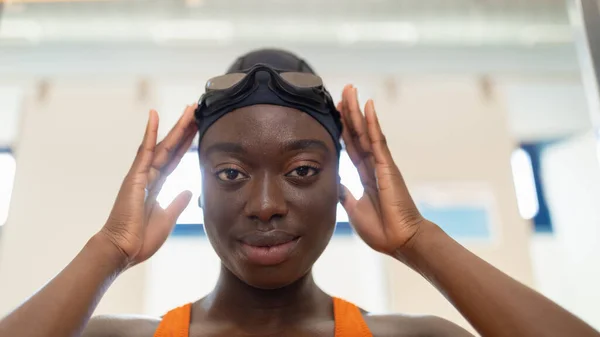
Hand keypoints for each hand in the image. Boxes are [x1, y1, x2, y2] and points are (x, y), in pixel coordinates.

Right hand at [99, 105, 196, 267]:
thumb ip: (178, 203)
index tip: (198, 128)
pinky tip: (155, 115)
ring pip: (163, 145)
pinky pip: (145, 151)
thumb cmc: (140, 239)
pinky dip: (150, 133)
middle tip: (196, 110)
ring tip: (190, 110)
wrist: (122, 251)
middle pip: (172, 147)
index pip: (176, 159)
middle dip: (185, 129)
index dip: (187, 143)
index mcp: (157, 186)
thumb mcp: (167, 219)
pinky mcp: (135, 177)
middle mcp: (150, 176)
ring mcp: (142, 175)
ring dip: (176, 127)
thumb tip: (189, 190)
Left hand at [338, 85, 427, 254]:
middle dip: (348, 111)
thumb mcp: (352, 208)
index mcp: (364, 175)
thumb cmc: (380, 228)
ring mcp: (381, 163)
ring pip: (365, 130)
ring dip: (356, 109)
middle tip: (343, 89)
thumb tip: (332, 180)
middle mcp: (372, 164)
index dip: (342, 127)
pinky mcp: (387, 166)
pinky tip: (367, 105)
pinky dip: (372, 121)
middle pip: (357, 132)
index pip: (350, 145)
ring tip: (350, 89)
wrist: (400, 241)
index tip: (334, 110)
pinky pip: (377, 140)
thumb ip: (343, 192)